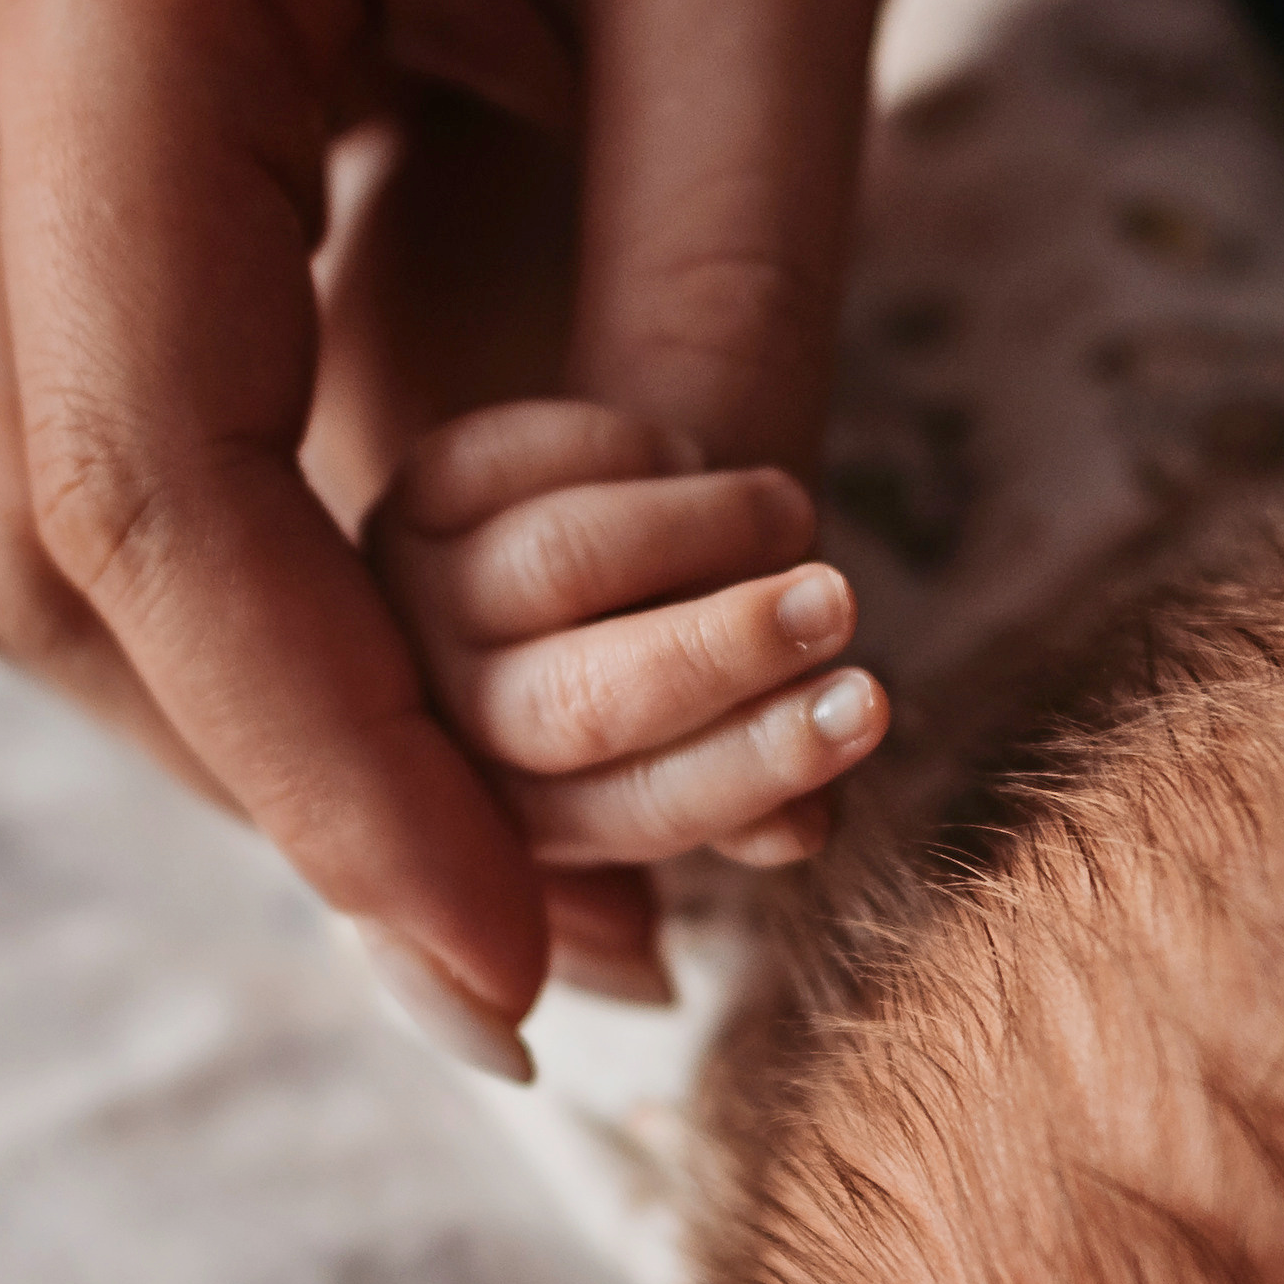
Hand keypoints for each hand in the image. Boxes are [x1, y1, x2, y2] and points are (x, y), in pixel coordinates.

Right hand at [0, 0, 919, 1041]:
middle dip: (294, 781)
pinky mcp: (126, 177)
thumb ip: (722, 294)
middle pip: (60, 552)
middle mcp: (16, 47)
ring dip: (271, 735)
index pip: (146, 471)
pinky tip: (458, 725)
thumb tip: (711, 672)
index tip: (502, 958)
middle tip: (541, 963)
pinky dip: (276, 633)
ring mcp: (41, 116)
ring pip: (54, 544)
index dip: (319, 760)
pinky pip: (128, 467)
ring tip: (521, 887)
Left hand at [368, 401, 886, 995]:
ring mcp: (420, 605)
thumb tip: (808, 830)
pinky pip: (529, 465)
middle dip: (725, 651)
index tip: (864, 706)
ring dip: (701, 531)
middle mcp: (451, 727)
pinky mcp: (419, 493)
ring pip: (561, 565)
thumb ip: (750, 777)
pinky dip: (631, 453)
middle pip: (583, 705)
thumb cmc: (667, 649)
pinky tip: (684, 462)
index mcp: (537, 822)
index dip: (755, 766)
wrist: (584, 547)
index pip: (643, 810)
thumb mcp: (712, 729)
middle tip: (838, 601)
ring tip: (790, 512)